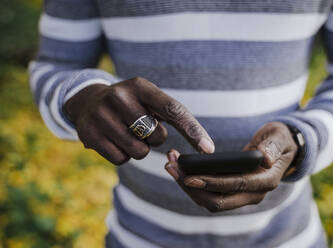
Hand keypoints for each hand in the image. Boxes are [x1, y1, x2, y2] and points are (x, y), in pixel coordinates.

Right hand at [63, 77, 213, 164]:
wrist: (88, 102)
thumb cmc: (131, 104)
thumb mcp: (148, 99)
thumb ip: (172, 115)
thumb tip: (205, 147)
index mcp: (140, 86)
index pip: (173, 109)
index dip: (192, 130)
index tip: (208, 149)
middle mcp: (119, 96)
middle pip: (157, 136)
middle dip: (155, 137)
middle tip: (140, 126)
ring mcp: (101, 115)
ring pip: (140, 152)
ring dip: (140, 148)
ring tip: (127, 132)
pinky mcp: (88, 134)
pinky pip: (121, 160)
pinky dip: (124, 155)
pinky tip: (114, 140)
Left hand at [165, 122, 297, 211]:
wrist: (281, 149)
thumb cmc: (279, 140)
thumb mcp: (279, 138)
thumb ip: (272, 147)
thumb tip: (264, 159)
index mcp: (266, 181)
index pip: (235, 186)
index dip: (212, 183)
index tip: (190, 176)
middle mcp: (254, 194)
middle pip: (217, 201)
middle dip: (191, 187)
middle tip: (171, 167)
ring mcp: (242, 195)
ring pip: (210, 201)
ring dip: (187, 186)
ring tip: (170, 165)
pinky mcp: (232, 192)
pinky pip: (210, 194)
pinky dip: (192, 184)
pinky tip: (179, 169)